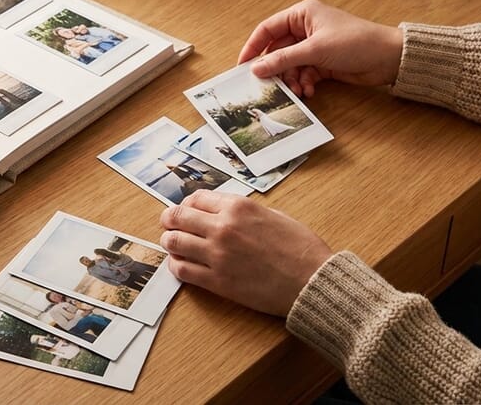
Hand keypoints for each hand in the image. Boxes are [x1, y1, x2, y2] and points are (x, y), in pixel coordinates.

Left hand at [159, 190, 332, 316]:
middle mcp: (223, 227)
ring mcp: (217, 254)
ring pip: (174, 243)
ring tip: (171, 245)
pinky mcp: (217, 281)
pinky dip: (176, 266)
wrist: (312, 280)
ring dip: (169, 242)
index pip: (195, 199)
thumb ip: (242, 211)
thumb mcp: (272, 214)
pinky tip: (180, 265)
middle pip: (178, 217)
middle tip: (168, 226)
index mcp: (238, 206)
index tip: (185, 211)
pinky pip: (182, 270)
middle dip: (169, 221)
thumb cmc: (300, 248)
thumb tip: (220, 212)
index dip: (186, 205)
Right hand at [239, 0, 404, 96]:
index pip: (268, 29)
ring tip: (297, 89)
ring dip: (292, 79)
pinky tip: (309, 90)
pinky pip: (304, 74)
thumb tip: (258, 67)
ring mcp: (314, 46)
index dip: (254, 47)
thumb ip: (284, 59)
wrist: (388, 58)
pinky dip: (304, 83)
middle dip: (276, 69)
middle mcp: (306, 28)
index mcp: (302, 14)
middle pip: (278, 51)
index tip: (243, 65)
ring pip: (290, 65)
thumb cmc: (357, 42)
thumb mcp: (315, 50)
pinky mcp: (323, 62)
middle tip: (270, 84)